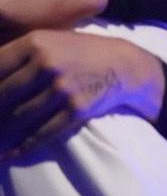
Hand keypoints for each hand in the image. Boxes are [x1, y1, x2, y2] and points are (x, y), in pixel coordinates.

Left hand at [0, 30, 164, 159]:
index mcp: (35, 43)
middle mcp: (47, 64)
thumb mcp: (50, 41)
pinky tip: (10, 155)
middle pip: (3, 96)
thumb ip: (20, 53)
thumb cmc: (82, 52)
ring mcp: (63, 88)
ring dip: (1, 133)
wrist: (126, 65)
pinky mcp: (77, 109)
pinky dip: (24, 147)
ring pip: (20, 116)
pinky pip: (44, 132)